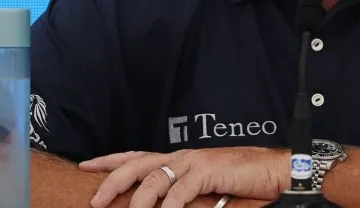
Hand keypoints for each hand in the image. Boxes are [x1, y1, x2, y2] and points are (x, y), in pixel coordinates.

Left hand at [78, 147, 287, 207]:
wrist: (272, 170)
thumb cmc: (242, 182)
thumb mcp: (205, 189)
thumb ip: (183, 194)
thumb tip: (161, 206)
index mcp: (180, 159)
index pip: (138, 156)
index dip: (111, 161)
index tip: (87, 166)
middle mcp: (182, 156)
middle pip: (137, 164)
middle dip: (112, 181)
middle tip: (95, 200)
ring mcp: (194, 162)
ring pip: (154, 178)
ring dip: (137, 200)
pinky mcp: (207, 171)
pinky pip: (179, 191)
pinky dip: (168, 207)